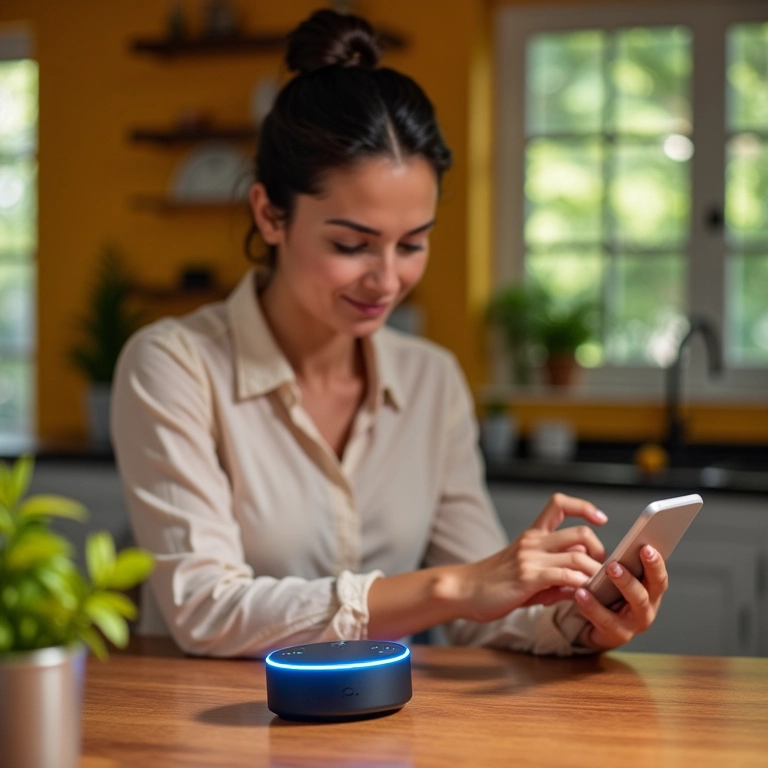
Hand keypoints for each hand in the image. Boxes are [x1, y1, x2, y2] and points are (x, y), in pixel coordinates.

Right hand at [460, 493, 607, 622]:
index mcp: (532, 535)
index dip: (584, 507)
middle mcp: (533, 541)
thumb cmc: (493, 584)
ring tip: (596, 588)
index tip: (600, 519)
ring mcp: (530, 558)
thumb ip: (554, 577)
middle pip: (580, 532)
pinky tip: (582, 596)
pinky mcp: (528, 577)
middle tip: (599, 570)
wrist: (462, 590)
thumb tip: (581, 584)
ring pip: (578, 556)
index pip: (559, 504)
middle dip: (599, 551)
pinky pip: (565, 576)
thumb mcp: (526, 575)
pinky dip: (580, 586)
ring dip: (594, 574)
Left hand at [573, 545, 668, 650]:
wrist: (597, 629)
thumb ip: (623, 565)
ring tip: (605, 571)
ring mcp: (635, 624)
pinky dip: (592, 606)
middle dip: (633, 576)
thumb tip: (625, 542)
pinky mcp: (618, 635)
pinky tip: (580, 593)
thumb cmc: (609, 597)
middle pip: (647, 592)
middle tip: (616, 563)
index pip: (659, 577)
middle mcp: (647, 609)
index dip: (655, 563)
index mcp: (650, 592)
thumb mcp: (618, 581)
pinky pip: (606, 620)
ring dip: (620, 585)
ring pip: (632, 604)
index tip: (647, 546)